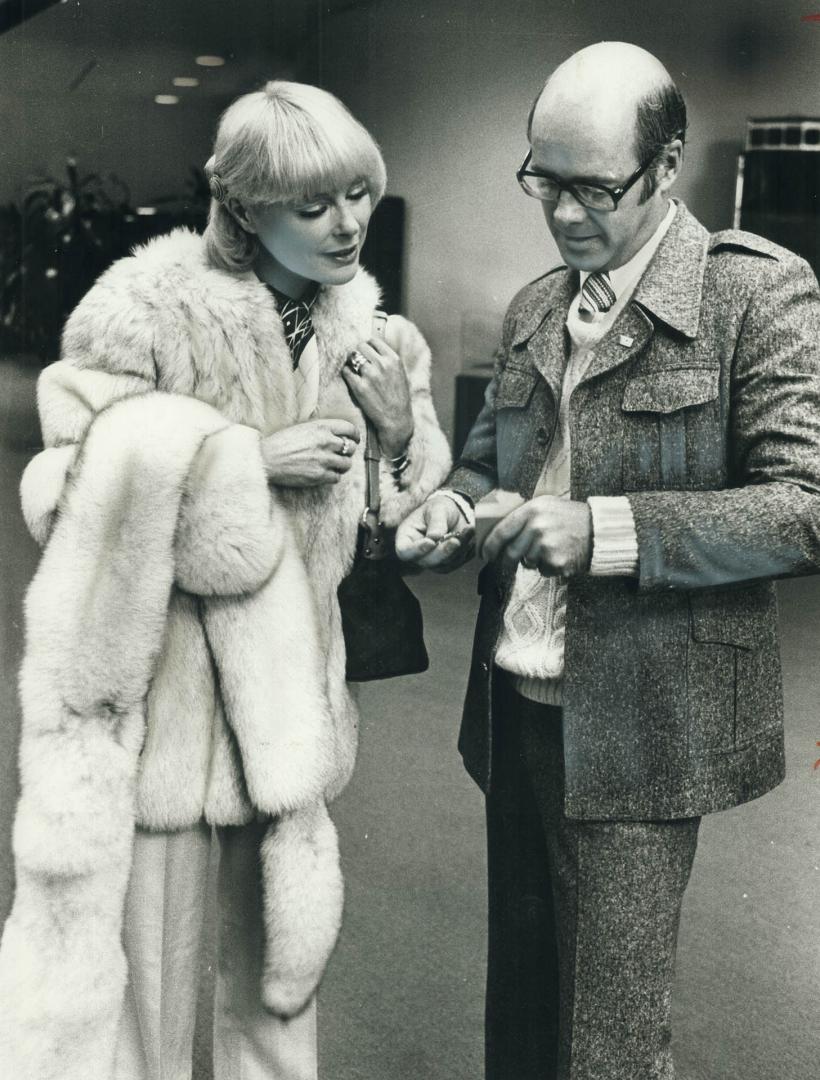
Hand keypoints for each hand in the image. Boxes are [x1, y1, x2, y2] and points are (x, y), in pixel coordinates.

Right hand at [261, 419, 359, 487]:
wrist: (266, 459)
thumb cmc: (281, 443)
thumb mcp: (303, 428)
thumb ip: (322, 430)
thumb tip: (339, 437)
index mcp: (322, 427)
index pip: (350, 429)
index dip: (355, 435)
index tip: (354, 439)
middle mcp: (326, 442)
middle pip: (350, 448)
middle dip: (347, 451)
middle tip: (341, 454)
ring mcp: (324, 460)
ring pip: (346, 464)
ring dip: (342, 465)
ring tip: (333, 465)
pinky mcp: (320, 475)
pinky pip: (336, 477)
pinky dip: (332, 476)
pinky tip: (324, 473)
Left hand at [341, 335, 412, 456]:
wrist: (396, 419)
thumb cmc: (399, 398)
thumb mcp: (400, 374)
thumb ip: (389, 360)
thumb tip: (375, 349)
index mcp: (393, 360)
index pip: (374, 341)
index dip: (368, 345)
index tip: (366, 351)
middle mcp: (382, 365)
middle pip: (361, 346)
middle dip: (359, 353)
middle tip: (359, 362)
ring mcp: (369, 375)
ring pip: (352, 357)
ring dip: (352, 362)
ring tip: (355, 370)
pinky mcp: (359, 387)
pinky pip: (346, 371)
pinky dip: (347, 373)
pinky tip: (352, 379)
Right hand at [395, 494, 474, 571]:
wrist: (453, 512)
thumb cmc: (439, 508)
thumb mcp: (437, 509)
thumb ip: (436, 523)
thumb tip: (435, 537)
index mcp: (407, 537)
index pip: (405, 551)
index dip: (417, 550)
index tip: (430, 542)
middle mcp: (417, 553)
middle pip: (427, 561)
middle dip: (444, 552)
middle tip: (456, 540)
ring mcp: (432, 560)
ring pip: (445, 563)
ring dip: (459, 548)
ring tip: (469, 528)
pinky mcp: (447, 563)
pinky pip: (458, 561)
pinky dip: (467, 549)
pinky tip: (470, 534)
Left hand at [482, 495, 591, 575]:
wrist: (599, 530)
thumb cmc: (570, 517)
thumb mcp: (546, 505)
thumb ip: (524, 515)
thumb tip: (496, 530)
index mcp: (532, 510)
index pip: (502, 531)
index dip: (490, 545)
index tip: (484, 554)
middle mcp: (537, 527)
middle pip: (510, 552)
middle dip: (507, 560)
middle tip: (508, 561)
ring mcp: (546, 545)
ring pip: (526, 562)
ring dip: (532, 561)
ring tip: (547, 550)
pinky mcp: (556, 562)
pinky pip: (542, 571)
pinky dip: (548, 568)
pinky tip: (558, 556)